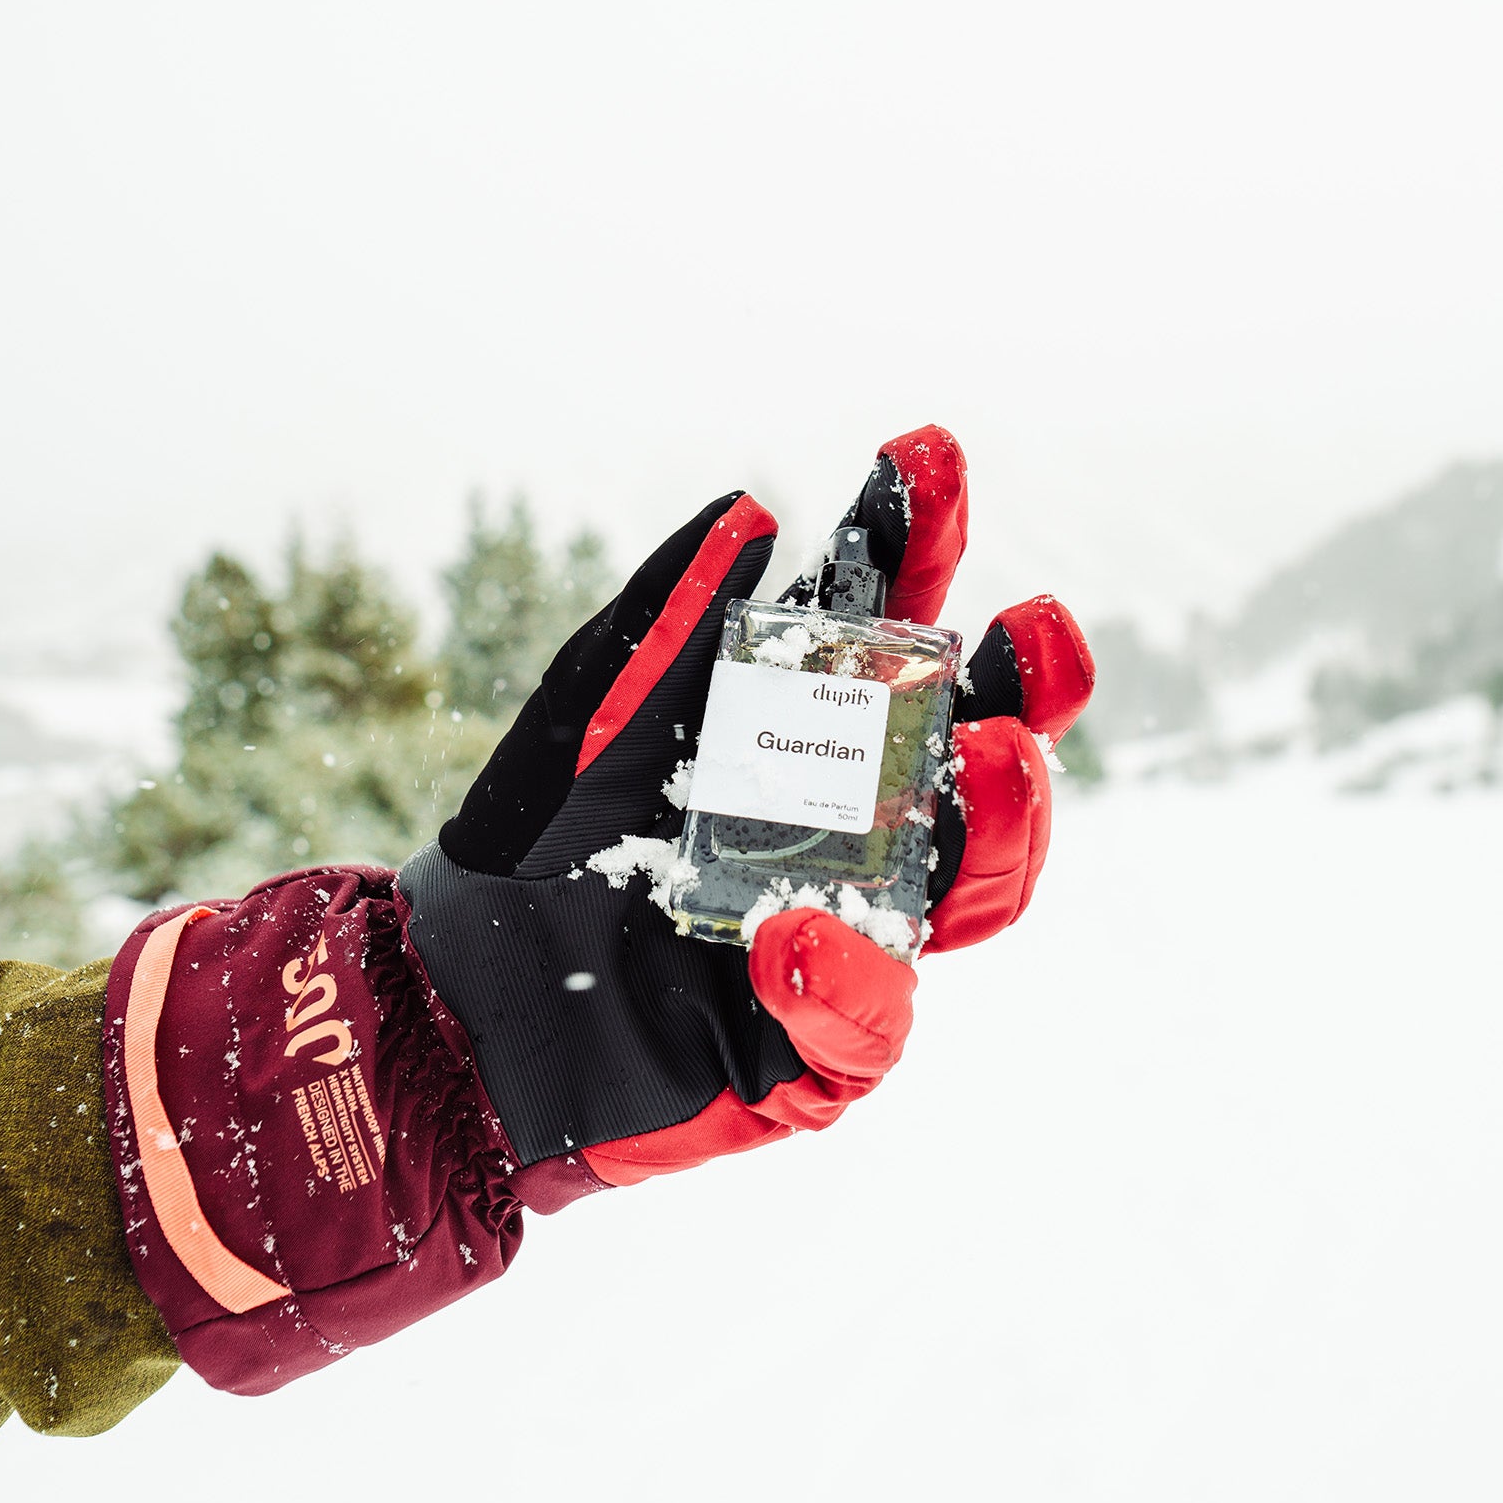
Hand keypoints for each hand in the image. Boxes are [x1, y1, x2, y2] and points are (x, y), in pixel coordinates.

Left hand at [400, 427, 1092, 1206]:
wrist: (465, 994)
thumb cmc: (538, 836)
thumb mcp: (590, 712)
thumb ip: (666, 619)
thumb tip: (755, 511)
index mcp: (811, 725)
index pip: (890, 622)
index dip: (919, 540)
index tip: (925, 455)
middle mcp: (860, 822)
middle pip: (982, 756)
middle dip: (1029, 690)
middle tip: (1037, 632)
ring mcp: (856, 932)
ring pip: (974, 888)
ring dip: (1002, 825)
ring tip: (998, 756)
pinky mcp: (818, 1047)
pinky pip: (869, 1021)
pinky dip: (845, 978)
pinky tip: (793, 937)